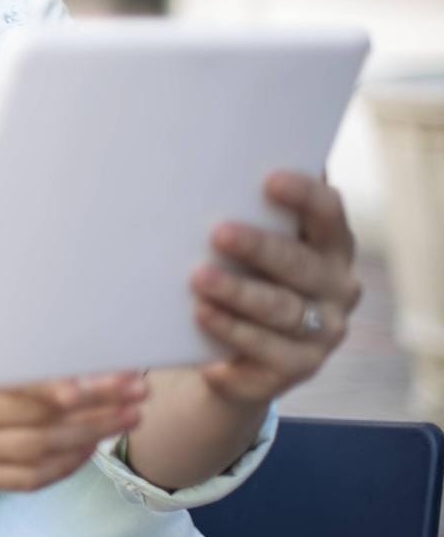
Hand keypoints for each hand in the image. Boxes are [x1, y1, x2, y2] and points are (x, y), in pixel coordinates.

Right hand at [0, 339, 148, 491]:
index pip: (20, 394)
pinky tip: (89, 447)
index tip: (97, 376)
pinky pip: (30, 479)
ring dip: (92, 436)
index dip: (62, 389)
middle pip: (45, 425)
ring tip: (129, 415)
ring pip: (45, 454)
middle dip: (96, 408)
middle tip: (136, 391)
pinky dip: (64, 466)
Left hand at [189, 171, 362, 403]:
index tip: (268, 180)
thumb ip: (245, 213)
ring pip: (282, 308)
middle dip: (259, 247)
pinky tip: (202, 313)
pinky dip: (231, 329)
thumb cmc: (242, 275)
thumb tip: (207, 171)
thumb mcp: (248, 247)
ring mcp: (323, 329)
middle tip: (218, 233)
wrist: (230, 350)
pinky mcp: (300, 366)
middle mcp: (337, 286)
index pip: (328, 212)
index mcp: (330, 244)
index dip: (303, 194)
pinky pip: (266, 347)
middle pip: (300, 263)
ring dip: (239, 291)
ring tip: (199, 277)